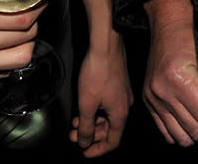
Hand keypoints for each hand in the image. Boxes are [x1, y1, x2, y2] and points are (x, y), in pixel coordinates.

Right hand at [0, 0, 43, 83]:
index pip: (23, 18)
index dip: (38, 5)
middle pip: (25, 38)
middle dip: (34, 19)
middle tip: (33, 6)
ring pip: (18, 60)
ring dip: (26, 41)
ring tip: (21, 25)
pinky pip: (0, 72)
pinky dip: (8, 56)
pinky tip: (5, 41)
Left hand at [70, 31, 132, 155]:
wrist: (106, 45)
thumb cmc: (98, 72)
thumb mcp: (87, 104)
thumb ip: (85, 127)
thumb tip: (84, 142)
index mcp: (120, 114)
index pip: (112, 142)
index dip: (98, 150)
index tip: (84, 151)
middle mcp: (124, 105)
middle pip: (109, 129)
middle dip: (90, 134)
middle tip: (73, 135)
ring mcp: (122, 93)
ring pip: (107, 115)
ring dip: (91, 121)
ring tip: (75, 121)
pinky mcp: (117, 83)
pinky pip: (107, 103)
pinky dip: (95, 109)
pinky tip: (83, 106)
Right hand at [143, 0, 197, 145]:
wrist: (168, 20)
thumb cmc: (192, 35)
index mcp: (180, 79)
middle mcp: (162, 91)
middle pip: (193, 131)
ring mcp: (153, 97)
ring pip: (179, 137)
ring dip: (197, 136)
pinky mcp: (148, 99)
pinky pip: (165, 131)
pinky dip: (180, 133)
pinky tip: (192, 124)